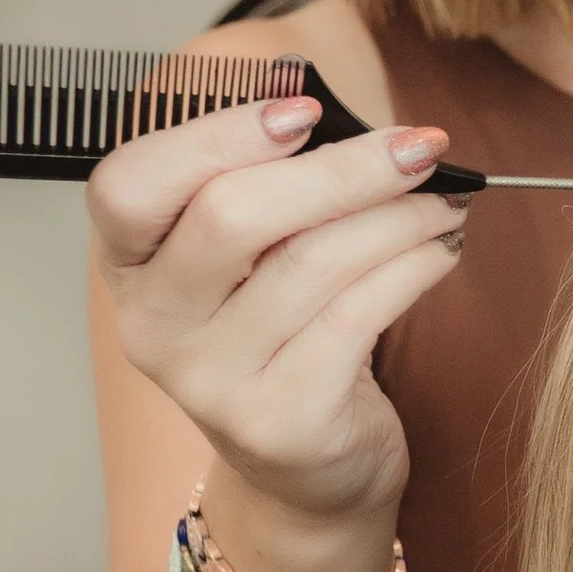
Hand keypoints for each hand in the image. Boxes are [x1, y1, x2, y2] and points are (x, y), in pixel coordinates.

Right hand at [88, 95, 464, 539]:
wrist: (306, 470)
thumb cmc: (284, 334)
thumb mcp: (253, 256)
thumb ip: (268, 179)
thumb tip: (327, 102)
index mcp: (130, 264)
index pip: (128, 184)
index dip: (216, 135)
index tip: (306, 110)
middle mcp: (153, 325)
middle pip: (230, 215)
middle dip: (342, 168)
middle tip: (418, 146)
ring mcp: (209, 382)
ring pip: (310, 263)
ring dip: (397, 216)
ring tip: (445, 198)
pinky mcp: (278, 420)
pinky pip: (356, 317)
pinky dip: (413, 268)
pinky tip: (441, 249)